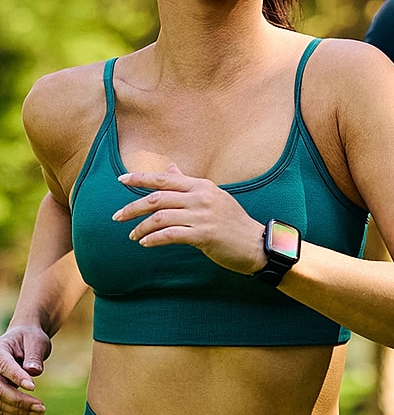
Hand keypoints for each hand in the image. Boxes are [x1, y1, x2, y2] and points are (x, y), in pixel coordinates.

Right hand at [0, 324, 51, 414]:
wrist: (23, 341)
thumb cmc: (30, 339)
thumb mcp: (35, 341)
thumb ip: (34, 355)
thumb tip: (33, 371)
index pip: (5, 366)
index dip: (17, 377)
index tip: (32, 387)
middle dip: (19, 401)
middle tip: (42, 408)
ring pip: (0, 402)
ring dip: (20, 411)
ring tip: (41, 412)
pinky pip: (3, 407)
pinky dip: (17, 413)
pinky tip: (34, 414)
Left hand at [113, 163, 265, 275]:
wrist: (256, 245)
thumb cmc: (232, 223)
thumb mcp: (212, 198)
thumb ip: (188, 184)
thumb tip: (169, 169)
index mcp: (202, 186)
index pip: (164, 179)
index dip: (140, 178)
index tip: (121, 180)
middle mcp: (201, 197)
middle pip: (157, 198)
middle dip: (133, 207)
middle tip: (117, 217)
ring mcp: (203, 216)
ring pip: (160, 217)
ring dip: (141, 227)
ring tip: (133, 235)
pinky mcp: (204, 235)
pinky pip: (170, 235)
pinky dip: (154, 239)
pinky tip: (146, 243)